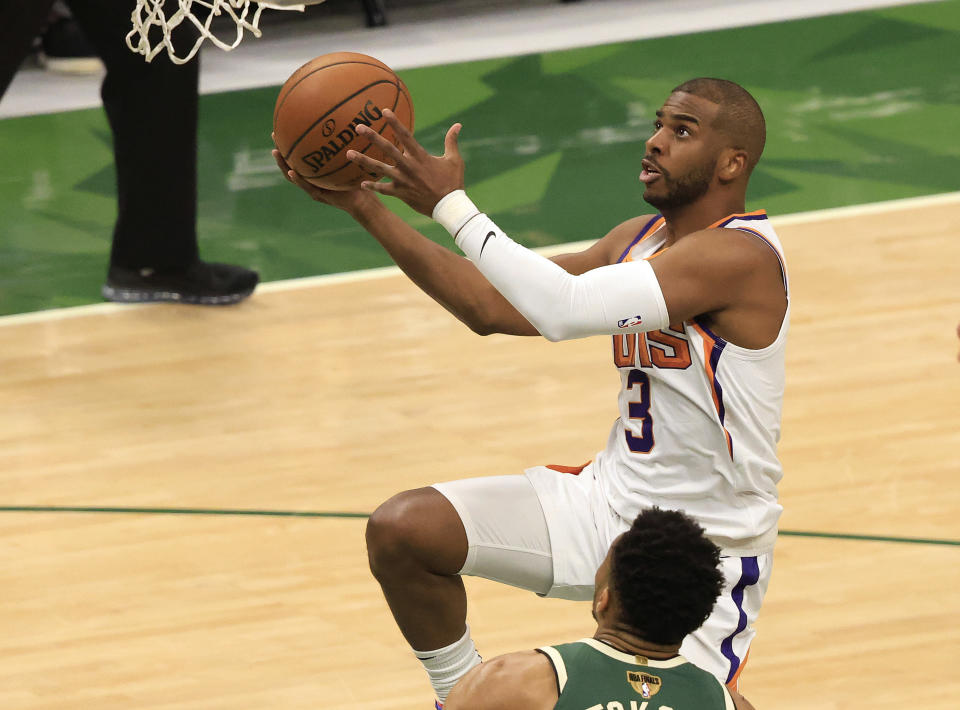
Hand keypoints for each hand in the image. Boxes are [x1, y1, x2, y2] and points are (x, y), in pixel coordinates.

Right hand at [271, 134, 376, 215]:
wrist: (364, 200)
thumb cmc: (360, 178)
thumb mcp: (353, 158)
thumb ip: (348, 144)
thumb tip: (350, 120)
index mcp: (315, 169)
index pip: (300, 154)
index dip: (291, 142)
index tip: (285, 125)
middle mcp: (311, 177)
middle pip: (291, 162)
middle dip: (282, 149)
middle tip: (275, 135)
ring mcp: (312, 187)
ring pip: (292, 175)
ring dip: (283, 164)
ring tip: (276, 152)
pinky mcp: (318, 196)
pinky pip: (305, 186)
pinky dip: (298, 179)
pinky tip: (291, 171)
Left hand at [346, 109, 464, 215]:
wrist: (449, 207)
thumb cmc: (453, 183)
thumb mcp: (454, 160)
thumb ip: (452, 141)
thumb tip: (458, 124)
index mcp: (421, 156)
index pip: (405, 135)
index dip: (394, 122)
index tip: (384, 111)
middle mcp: (409, 166)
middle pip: (387, 149)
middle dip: (372, 137)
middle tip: (358, 127)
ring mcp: (403, 180)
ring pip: (379, 169)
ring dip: (363, 161)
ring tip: (348, 153)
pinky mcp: (401, 193)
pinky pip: (383, 190)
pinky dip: (373, 187)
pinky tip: (361, 184)